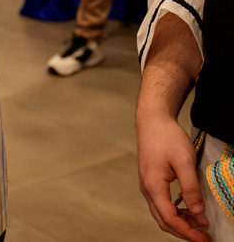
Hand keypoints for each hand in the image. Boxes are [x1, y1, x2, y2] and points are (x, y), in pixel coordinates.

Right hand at [137, 107, 210, 240]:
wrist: (152, 121)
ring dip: (181, 223)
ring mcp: (147, 185)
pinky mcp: (151, 181)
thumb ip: (190, 188)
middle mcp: (147, 189)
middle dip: (184, 232)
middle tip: (205, 237)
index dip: (187, 232)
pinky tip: (189, 210)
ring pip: (162, 213)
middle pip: (163, 220)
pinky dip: (176, 212)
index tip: (203, 238)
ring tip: (201, 224)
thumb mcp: (184, 161)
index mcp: (153, 186)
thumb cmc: (167, 137)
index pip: (169, 218)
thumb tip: (198, 212)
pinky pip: (161, 204)